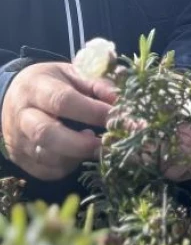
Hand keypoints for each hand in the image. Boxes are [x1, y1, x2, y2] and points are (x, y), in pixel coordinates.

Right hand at [1, 62, 116, 180]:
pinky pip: (47, 171)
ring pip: (47, 157)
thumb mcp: (73, 73)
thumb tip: (119, 100)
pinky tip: (81, 155)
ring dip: (77, 156)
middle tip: (106, 142)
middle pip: (46, 133)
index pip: (62, 101)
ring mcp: (18, 140)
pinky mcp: (22, 160)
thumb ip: (97, 84)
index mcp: (35, 87)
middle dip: (81, 143)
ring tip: (95, 146)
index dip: (92, 111)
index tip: (118, 117)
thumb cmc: (53, 83)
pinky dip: (69, 166)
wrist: (17, 97)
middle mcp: (22, 115)